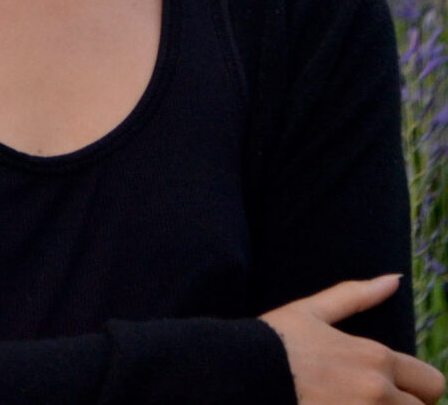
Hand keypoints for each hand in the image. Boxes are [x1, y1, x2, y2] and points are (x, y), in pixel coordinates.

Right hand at [260, 275, 445, 404]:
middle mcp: (379, 393)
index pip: (432, 383)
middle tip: (372, 400)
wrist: (242, 373)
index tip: (397, 388)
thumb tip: (392, 279)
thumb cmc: (275, 340)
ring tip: (354, 404)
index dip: (418, 388)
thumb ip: (356, 296)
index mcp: (376, 358)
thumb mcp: (311, 311)